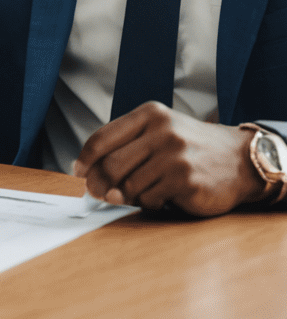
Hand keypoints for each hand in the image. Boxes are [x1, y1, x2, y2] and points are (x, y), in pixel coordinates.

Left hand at [74, 103, 267, 214]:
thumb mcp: (160, 131)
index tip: (78, 172)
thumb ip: (129, 144)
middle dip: (99, 182)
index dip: (86, 158)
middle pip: (112, 163)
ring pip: (130, 184)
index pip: (104, 137)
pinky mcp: (187, 181)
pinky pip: (151, 198)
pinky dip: (148, 203)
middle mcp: (161, 132)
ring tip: (128, 197)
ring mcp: (175, 156)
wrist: (239, 160)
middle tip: (96, 194)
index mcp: (149, 115)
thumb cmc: (191, 147)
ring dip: (124, 196)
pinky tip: (156, 199)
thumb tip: (90, 171)